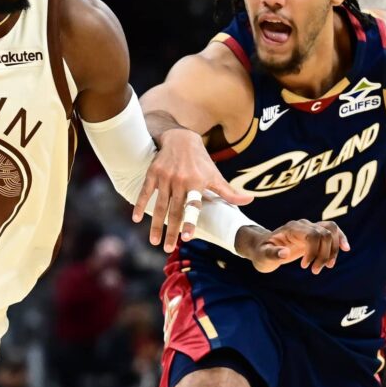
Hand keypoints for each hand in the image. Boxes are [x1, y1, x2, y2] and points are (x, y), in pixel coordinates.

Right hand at [133, 128, 252, 252]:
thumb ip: (229, 191)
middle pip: (175, 210)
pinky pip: (145, 192)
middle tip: (167, 249)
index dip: (190, 221)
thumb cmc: (200, 160)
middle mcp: (180, 180)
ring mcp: (164, 177)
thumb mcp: (215, 175)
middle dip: (171, 230)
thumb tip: (250, 200)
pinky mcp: (152, 173)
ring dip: (155, 224)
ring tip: (154, 241)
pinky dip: (140, 205)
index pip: (193, 206)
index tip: (187, 237)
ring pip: (159, 205)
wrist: (180, 137)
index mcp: (196, 182)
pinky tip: (136, 219)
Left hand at [236, 220, 349, 273]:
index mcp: (292, 228)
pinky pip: (332, 232)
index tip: (305, 266)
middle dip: (324, 254)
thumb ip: (272, 254)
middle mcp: (303, 225)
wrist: (263, 248)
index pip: (313, 234)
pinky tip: (345, 248)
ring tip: (326, 266)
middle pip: (325, 234)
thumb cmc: (262, 252)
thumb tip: (285, 253)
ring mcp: (310, 228)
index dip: (314, 251)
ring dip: (333, 251)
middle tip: (315, 271)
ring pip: (331, 231)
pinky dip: (340, 239)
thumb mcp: (263, 256)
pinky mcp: (314, 234)